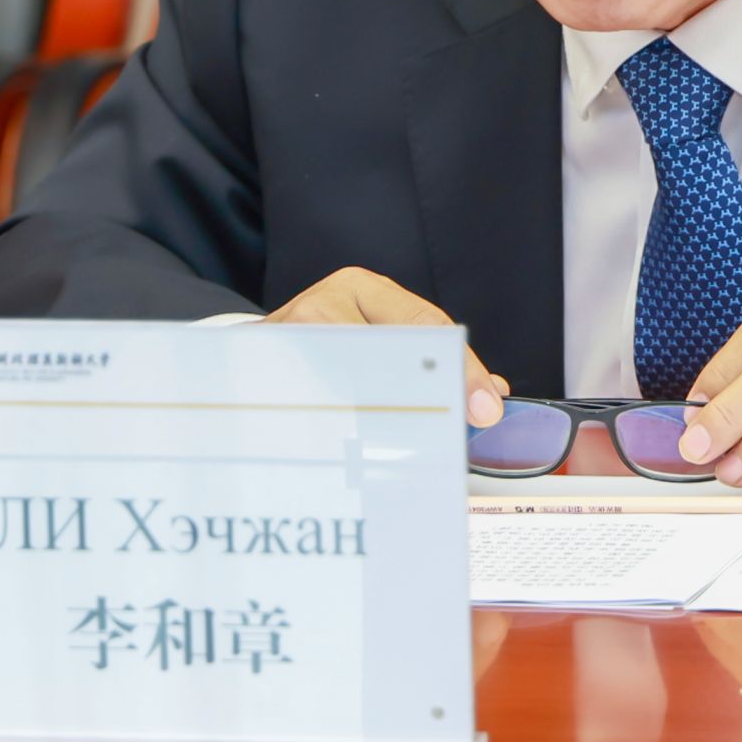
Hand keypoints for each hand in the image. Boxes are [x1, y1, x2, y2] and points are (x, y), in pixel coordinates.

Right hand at [263, 266, 508, 425]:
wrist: (253, 351)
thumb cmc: (328, 345)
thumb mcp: (377, 333)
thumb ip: (430, 356)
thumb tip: (488, 395)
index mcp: (359, 287)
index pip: (424, 324)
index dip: (461, 368)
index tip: (486, 406)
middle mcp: (323, 304)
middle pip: (390, 354)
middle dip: (428, 396)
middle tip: (453, 432)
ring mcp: (290, 339)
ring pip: (353, 385)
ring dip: (386, 420)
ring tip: (411, 447)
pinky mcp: (269, 374)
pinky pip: (317, 408)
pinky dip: (345, 433)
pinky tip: (362, 454)